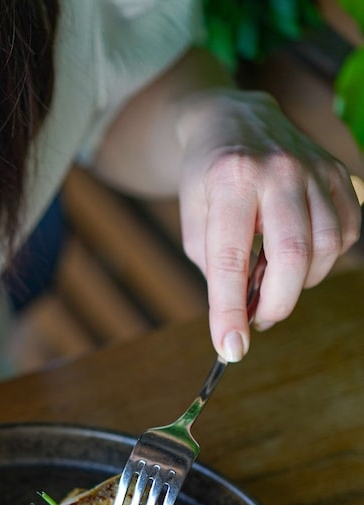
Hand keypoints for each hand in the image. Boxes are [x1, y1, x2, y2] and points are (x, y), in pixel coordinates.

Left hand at [175, 89, 361, 359]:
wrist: (233, 120)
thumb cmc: (208, 181)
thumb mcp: (193, 222)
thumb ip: (216, 268)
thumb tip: (243, 315)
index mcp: (231, 178)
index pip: (231, 257)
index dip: (230, 310)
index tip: (230, 349)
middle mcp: (279, 169)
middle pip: (294, 255)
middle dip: (275, 304)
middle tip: (255, 320)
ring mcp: (315, 168)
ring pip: (325, 249)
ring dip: (299, 283)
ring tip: (272, 280)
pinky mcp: (338, 174)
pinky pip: (345, 235)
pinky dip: (322, 261)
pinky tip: (296, 256)